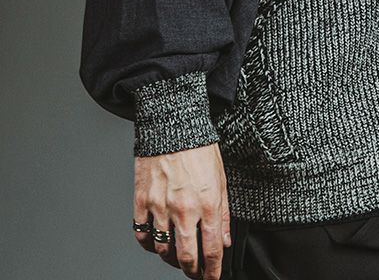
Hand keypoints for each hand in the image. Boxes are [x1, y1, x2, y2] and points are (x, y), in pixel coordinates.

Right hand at [133, 142, 231, 279]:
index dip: (213, 270)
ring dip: (171, 260)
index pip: (211, 249)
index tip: (213, 277)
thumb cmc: (199, 148)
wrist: (173, 126)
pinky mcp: (141, 201)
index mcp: (207, 203)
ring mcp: (160, 207)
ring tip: (178, 258)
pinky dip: (149, 245)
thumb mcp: (221, 178)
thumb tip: (224, 240)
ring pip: (163, 250)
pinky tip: (157, 244)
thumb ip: (224, 213)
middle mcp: (183, 209)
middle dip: (192, 272)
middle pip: (186, 257)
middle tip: (196, 274)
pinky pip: (141, 235)